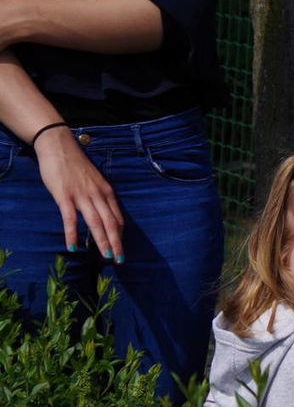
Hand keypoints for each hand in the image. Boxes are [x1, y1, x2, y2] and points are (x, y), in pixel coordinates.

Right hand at [33, 126, 123, 259]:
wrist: (59, 146)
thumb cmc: (76, 165)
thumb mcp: (95, 181)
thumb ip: (100, 196)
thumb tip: (104, 213)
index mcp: (107, 192)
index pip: (117, 218)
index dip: (120, 235)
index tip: (121, 248)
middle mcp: (98, 195)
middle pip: (110, 223)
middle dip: (117, 243)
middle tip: (120, 260)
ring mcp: (81, 196)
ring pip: (95, 223)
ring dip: (102, 241)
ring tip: (107, 256)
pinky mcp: (64, 196)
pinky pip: (70, 219)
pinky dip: (72, 234)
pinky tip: (73, 247)